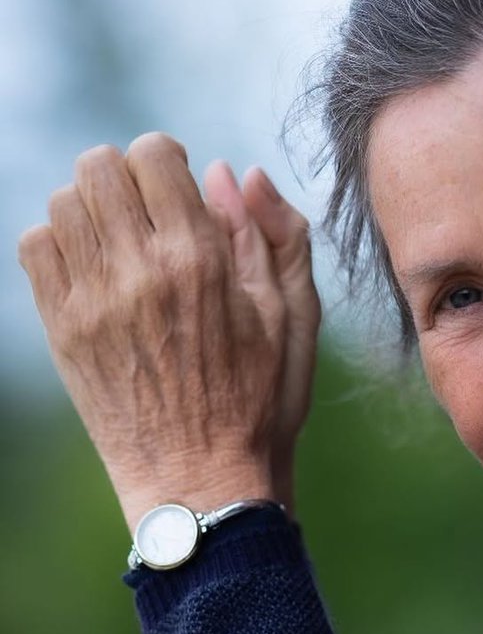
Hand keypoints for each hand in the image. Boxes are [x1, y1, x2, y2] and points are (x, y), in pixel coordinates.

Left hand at [17, 133, 319, 532]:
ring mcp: (93, 301)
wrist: (201, 480)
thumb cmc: (259, 403)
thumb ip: (275, 237)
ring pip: (63, 202)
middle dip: (127, 177)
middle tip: (150, 215)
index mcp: (200, 261)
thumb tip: (231, 173)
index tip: (181, 193)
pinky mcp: (64, 330)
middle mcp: (139, 271)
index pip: (154, 154)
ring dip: (93, 209)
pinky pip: (36, 247)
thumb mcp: (294, 320)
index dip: (169, 162)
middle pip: (99, 166)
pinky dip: (60, 242)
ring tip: (122, 245)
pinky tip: (94, 270)